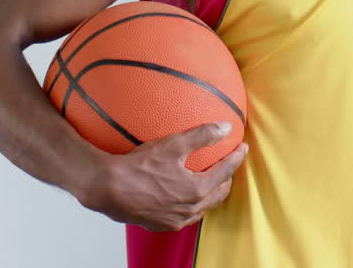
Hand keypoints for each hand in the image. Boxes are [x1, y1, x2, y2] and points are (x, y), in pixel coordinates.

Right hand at [78, 122, 248, 231]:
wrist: (109, 189)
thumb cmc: (139, 167)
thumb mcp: (173, 145)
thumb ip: (202, 135)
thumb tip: (225, 127)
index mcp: (197, 189)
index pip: (226, 172)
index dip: (236, 157)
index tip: (242, 147)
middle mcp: (190, 209)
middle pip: (218, 194)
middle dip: (227, 179)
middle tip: (229, 166)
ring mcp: (176, 219)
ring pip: (202, 208)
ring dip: (210, 194)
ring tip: (210, 182)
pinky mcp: (161, 224)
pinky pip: (184, 216)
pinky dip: (191, 206)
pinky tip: (184, 197)